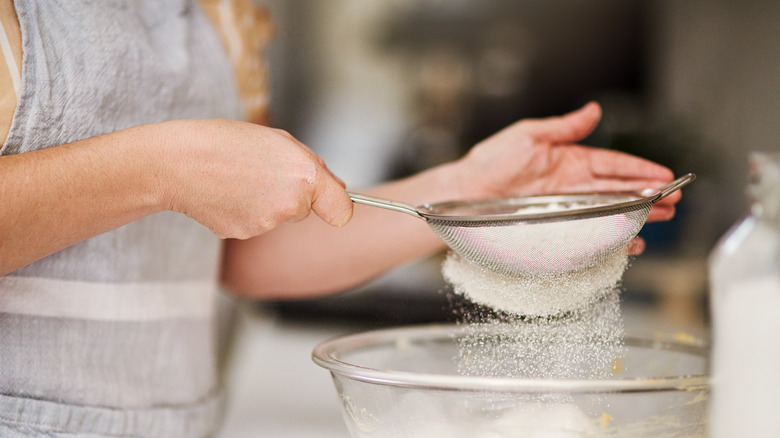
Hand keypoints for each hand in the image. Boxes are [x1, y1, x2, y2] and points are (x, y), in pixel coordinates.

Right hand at [156, 119, 352, 238]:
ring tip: (239, 177)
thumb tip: (335, 189)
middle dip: (291, 193)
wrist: (176, 162)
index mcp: (305, 177)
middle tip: (262, 169)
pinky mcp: (243, 235)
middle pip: (304, 209)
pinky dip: (245, 211)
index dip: (336, 205)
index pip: (342, 210)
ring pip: (278, 216)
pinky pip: (254, 224)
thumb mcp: (279, 140)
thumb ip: (313, 166)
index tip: (331, 202)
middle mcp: (290, 206)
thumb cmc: (225, 142)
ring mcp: (266, 225)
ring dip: (266, 201)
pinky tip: (227, 193)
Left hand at [451, 102, 678, 222]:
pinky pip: (589, 236)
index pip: (613, 164)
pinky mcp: (556, 229)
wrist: (465, 193)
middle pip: (619, 190)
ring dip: (637, 215)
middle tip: (675, 200)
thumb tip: (593, 110)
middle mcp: (573, 186)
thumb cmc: (490, 162)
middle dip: (649, 194)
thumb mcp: (527, 136)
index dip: (640, 170)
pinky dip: (610, 240)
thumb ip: (564, 127)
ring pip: (610, 213)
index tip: (665, 175)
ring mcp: (566, 209)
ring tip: (662, 218)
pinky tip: (629, 242)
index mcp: (570, 161)